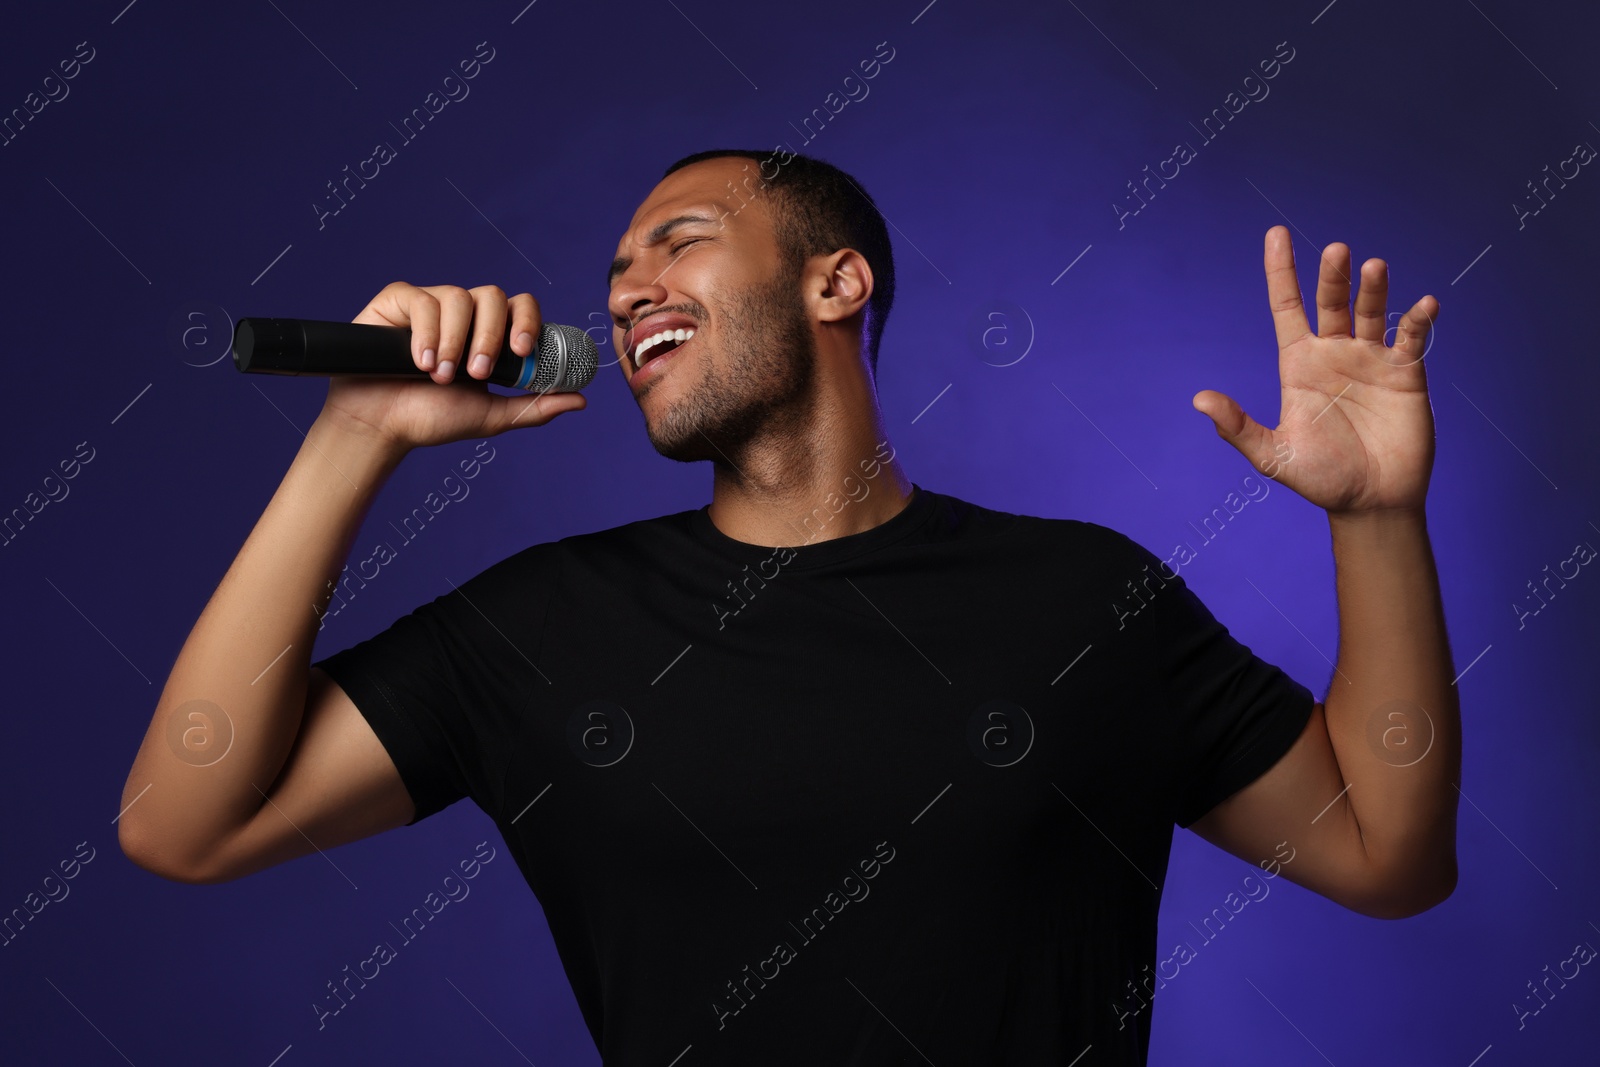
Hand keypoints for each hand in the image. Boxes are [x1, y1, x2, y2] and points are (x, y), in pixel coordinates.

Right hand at [319, 282, 585, 450]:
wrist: (381, 426)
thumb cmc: (431, 418)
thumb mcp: (492, 416)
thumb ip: (535, 407)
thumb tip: (581, 400)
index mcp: (489, 334)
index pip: (520, 307)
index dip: (527, 321)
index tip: (523, 352)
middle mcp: (463, 313)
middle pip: (493, 295)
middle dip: (490, 336)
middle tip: (477, 373)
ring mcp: (431, 304)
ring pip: (458, 296)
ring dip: (455, 341)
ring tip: (440, 376)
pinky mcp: (397, 301)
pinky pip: (422, 300)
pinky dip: (425, 332)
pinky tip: (419, 361)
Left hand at [1192, 226, 1439, 513]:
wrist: (1370, 502)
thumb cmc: (1320, 478)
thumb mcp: (1272, 456)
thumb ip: (1237, 427)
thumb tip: (1198, 400)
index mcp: (1299, 364)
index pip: (1287, 306)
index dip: (1281, 271)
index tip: (1276, 233)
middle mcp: (1334, 353)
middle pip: (1331, 302)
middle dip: (1332, 276)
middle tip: (1337, 251)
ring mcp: (1371, 359)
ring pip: (1371, 311)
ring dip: (1373, 288)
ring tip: (1372, 266)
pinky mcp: (1406, 373)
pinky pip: (1412, 338)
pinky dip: (1418, 319)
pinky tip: (1422, 305)